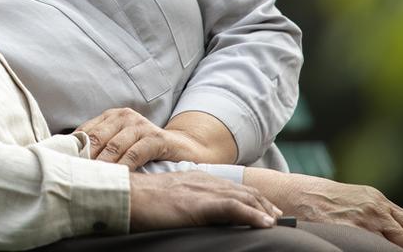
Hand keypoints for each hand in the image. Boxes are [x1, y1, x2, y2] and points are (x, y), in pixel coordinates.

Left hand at [76, 108, 228, 168]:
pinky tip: (118, 178)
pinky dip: (124, 166)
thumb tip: (70, 163)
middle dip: (84, 158)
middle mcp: (124, 116)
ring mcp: (141, 125)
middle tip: (73, 176)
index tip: (61, 166)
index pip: (85, 131)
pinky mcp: (156, 137)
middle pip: (97, 138)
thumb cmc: (145, 150)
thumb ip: (101, 149)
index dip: (73, 149)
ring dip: (102, 164)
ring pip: (114, 146)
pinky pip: (136, 153)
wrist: (183, 148)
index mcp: (111, 116)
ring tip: (91, 180)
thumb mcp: (121, 146)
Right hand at [129, 171, 280, 231]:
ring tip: (276, 220)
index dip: (248, 197)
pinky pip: (234, 209)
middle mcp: (202, 181)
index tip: (261, 207)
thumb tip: (187, 211)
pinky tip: (266, 223)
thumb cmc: (138, 200)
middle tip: (277, 215)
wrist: (125, 195)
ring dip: (263, 209)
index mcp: (194, 179)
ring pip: (242, 198)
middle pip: (240, 191)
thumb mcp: (165, 196)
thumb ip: (181, 200)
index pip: (228, 187)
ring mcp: (202, 191)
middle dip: (261, 203)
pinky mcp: (200, 204)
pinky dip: (253, 215)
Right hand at [245, 170, 402, 251]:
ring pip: (391, 247)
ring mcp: (363, 221)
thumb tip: (389, 229)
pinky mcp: (349, 232)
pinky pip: (371, 250)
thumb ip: (372, 209)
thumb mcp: (351, 196)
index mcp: (375, 198)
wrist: (293, 193)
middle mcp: (374, 208)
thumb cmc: (318, 196)